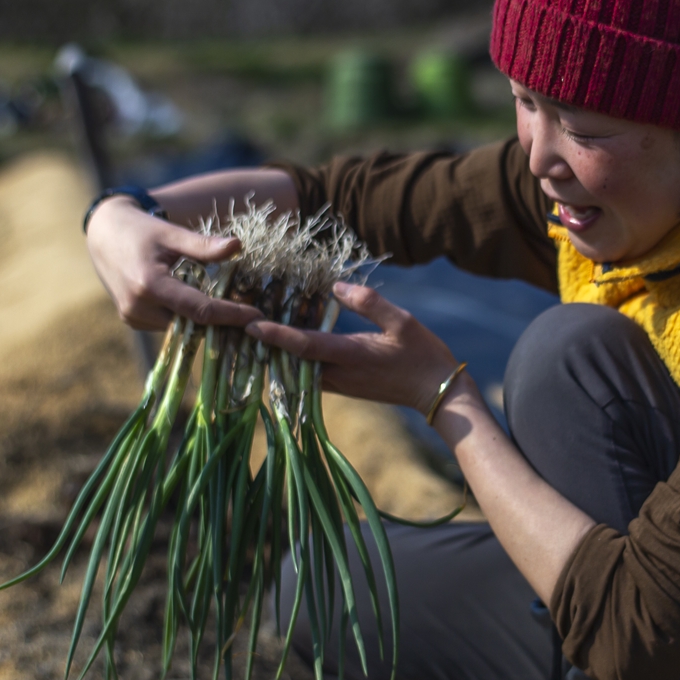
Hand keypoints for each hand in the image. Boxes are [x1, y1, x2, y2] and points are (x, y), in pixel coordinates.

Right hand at [85, 197, 267, 330]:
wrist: (103, 235)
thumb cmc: (141, 230)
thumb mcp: (173, 233)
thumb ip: (203, 245)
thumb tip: (237, 246)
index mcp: (150, 284)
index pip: (200, 310)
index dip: (231, 315)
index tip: (257, 315)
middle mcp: (138, 307)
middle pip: (191, 323)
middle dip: (222, 322)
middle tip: (252, 314)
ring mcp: (133, 317)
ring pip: (180, 327)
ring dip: (204, 321)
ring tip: (233, 310)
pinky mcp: (132, 320)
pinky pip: (167, 325)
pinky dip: (186, 318)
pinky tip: (204, 307)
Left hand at [245, 282, 458, 413]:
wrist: (436, 392)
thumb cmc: (423, 354)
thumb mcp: (402, 321)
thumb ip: (369, 303)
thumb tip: (335, 286)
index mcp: (352, 356)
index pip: (305, 346)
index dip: (276, 335)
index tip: (250, 324)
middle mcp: (341, 375)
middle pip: (292, 361)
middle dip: (266, 343)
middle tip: (243, 320)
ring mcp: (342, 385)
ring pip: (299, 370)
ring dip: (280, 351)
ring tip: (262, 326)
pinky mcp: (345, 387)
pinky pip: (311, 373)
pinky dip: (297, 358)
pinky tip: (295, 338)